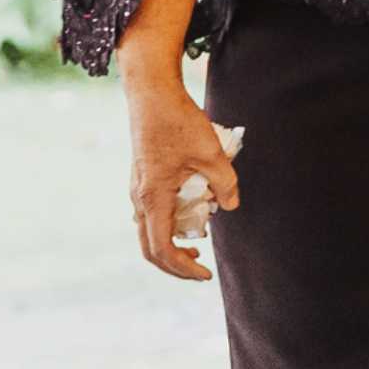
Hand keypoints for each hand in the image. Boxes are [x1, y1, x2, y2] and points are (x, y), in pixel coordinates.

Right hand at [123, 69, 239, 280]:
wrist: (152, 95)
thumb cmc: (178, 121)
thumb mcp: (212, 152)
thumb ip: (224, 183)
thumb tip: (230, 207)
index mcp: (152, 197)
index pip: (161, 248)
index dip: (183, 268)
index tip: (206, 274)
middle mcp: (139, 198)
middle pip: (150, 247)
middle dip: (176, 264)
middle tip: (202, 270)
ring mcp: (138, 190)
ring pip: (150, 231)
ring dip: (173, 243)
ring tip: (198, 246)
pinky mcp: (143, 181)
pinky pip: (153, 214)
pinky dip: (170, 224)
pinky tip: (192, 217)